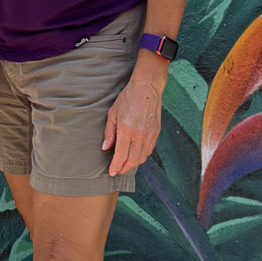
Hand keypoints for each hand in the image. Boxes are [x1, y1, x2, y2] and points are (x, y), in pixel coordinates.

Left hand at [102, 62, 165, 176]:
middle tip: (117, 171)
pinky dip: (141, 156)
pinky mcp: (156, 133)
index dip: (116, 167)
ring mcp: (149, 135)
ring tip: (125, 164)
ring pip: (142, 158)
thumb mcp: (113, 114)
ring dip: (133, 164)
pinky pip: (149, 151)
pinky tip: (135, 155)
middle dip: (124, 168)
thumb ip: (109, 133)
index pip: (121, 156)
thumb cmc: (127, 99)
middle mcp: (140, 135)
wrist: (146, 88)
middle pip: (132, 161)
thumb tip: (105, 148)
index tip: (111, 172)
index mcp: (127, 130)